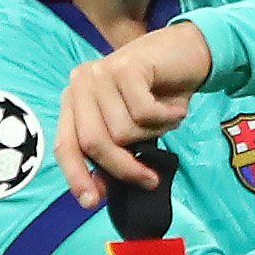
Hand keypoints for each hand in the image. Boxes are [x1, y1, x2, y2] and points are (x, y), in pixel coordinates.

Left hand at [55, 23, 215, 204]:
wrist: (188, 52)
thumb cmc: (159, 95)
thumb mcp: (131, 128)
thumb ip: (112, 153)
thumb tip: (99, 193)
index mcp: (74, 101)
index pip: (65, 146)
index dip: (76, 176)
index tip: (93, 202)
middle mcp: (80, 84)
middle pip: (94, 143)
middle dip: (124, 168)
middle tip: (151, 179)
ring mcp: (101, 72)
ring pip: (124, 131)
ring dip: (154, 134)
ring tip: (165, 118)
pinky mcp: (126, 66)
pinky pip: (145, 114)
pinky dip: (167, 119)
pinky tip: (175, 108)